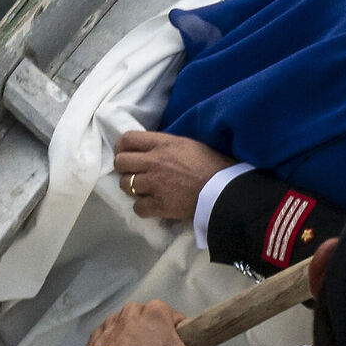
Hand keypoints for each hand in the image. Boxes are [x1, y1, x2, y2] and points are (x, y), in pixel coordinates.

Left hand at [87, 299, 206, 345]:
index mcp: (157, 310)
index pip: (175, 320)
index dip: (177, 337)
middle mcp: (132, 310)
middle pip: (150, 323)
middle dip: (153, 338)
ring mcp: (112, 322)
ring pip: (128, 330)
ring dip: (132, 343)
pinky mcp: (96, 335)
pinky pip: (110, 339)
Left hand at [112, 131, 235, 223]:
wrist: (225, 190)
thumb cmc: (214, 164)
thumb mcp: (189, 144)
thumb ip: (167, 146)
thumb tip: (152, 150)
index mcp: (163, 144)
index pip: (128, 138)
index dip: (122, 146)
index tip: (126, 152)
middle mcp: (154, 162)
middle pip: (120, 162)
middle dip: (123, 167)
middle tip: (133, 172)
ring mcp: (154, 185)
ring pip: (125, 185)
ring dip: (132, 188)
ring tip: (143, 190)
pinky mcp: (159, 205)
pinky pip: (137, 207)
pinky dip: (143, 208)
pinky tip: (151, 205)